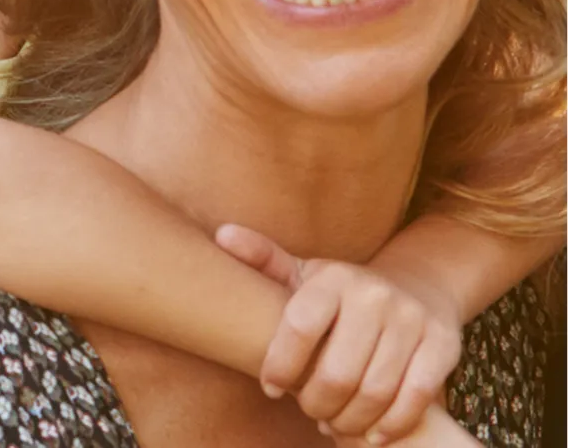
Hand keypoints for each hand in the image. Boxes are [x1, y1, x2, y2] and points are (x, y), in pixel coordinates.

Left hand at [218, 223, 462, 443]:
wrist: (418, 288)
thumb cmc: (342, 293)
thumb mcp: (304, 273)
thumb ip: (264, 259)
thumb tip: (221, 236)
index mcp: (333, 278)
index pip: (299, 327)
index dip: (280, 365)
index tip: (270, 388)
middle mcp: (374, 295)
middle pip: (338, 370)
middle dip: (317, 402)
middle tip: (310, 412)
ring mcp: (412, 320)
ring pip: (376, 390)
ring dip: (351, 419)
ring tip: (335, 424)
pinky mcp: (443, 345)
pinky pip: (416, 397)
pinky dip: (391, 424)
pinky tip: (373, 434)